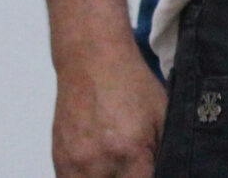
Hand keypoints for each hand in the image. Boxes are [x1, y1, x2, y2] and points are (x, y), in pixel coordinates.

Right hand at [53, 43, 166, 177]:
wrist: (92, 61)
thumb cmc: (130, 85)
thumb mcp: (163, 116)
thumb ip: (166, 152)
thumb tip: (168, 171)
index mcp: (130, 153)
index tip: (149, 170)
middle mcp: (99, 164)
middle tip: (135, 166)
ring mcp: (74, 164)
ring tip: (116, 166)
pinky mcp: (58, 160)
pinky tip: (98, 167)